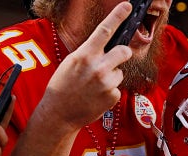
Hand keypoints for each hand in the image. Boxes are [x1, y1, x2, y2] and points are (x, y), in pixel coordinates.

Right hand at [35, 1, 133, 131]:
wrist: (59, 113)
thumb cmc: (63, 86)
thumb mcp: (71, 63)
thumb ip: (89, 53)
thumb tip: (106, 47)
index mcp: (84, 54)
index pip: (105, 30)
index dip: (118, 16)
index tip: (128, 6)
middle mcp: (98, 67)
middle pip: (124, 51)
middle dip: (123, 53)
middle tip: (116, 58)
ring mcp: (107, 82)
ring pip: (120, 71)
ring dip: (112, 76)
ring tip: (95, 85)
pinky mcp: (113, 96)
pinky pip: (117, 87)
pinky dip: (109, 91)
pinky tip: (96, 96)